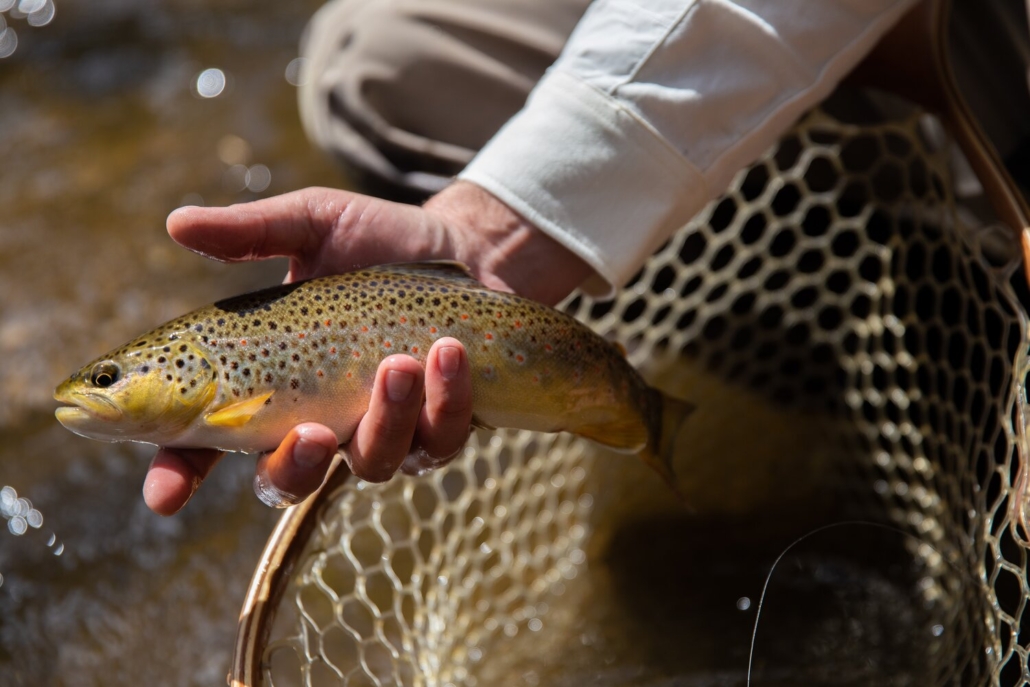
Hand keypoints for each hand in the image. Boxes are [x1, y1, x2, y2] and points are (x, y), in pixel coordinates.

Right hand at [143, 182, 593, 514]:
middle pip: (288, 481)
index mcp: (272, 382)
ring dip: (386, 419)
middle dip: (295, 467)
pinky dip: (445, 402)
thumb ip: (252, 232)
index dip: (178, 475)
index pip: (209, 443)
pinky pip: (438, 443)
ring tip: (399, 361)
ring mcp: (383, 431)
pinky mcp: (442, 429)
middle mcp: (322, 420)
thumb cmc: (380, 239)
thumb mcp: (315, 224)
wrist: (467, 245)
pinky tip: (449, 354)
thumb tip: (176, 224)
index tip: (163, 496)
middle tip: (310, 431)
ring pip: (373, 464)